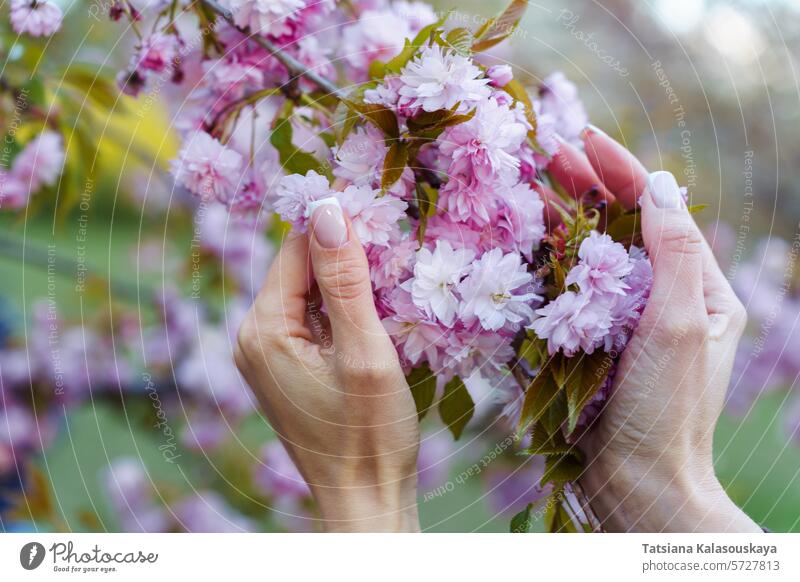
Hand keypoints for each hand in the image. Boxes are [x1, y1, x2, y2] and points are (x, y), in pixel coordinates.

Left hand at [234, 198, 419, 531]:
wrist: (362, 500)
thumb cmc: (368, 434)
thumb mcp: (364, 351)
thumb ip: (345, 280)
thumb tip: (329, 210)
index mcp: (262, 330)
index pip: (296, 249)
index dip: (338, 229)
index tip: (384, 220)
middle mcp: (252, 337)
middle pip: (299, 269)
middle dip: (344, 258)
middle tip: (394, 259)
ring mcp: (265, 354)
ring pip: (307, 292)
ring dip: (346, 285)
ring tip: (389, 291)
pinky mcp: (284, 367)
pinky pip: (310, 319)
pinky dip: (341, 311)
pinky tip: (372, 320)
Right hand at [549, 128, 759, 531]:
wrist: (637, 483)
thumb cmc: (667, 409)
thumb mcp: (679, 325)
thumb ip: (672, 252)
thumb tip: (658, 182)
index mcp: (697, 288)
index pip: (658, 212)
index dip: (622, 170)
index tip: (584, 137)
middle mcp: (660, 298)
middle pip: (621, 227)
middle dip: (586, 187)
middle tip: (547, 153)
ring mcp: (622, 321)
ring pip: (589, 254)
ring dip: (560, 218)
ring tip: (529, 185)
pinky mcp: (590, 343)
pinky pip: (567, 291)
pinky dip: (544, 262)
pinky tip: (521, 243)